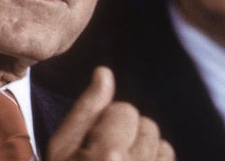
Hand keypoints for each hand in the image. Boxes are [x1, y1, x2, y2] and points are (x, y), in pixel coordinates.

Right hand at [46, 66, 174, 160]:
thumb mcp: (61, 147)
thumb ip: (85, 109)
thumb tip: (104, 72)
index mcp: (108, 156)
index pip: (125, 111)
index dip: (107, 123)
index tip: (93, 142)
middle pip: (147, 126)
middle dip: (129, 137)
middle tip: (106, 157)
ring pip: (163, 146)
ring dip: (145, 153)